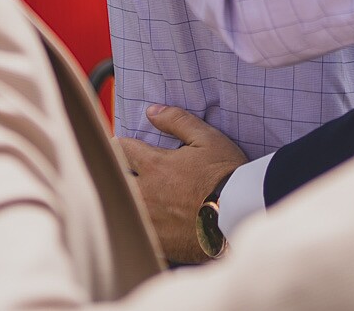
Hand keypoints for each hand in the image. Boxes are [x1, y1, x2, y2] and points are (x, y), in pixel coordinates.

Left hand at [117, 105, 247, 263]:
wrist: (237, 214)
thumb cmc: (224, 174)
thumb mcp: (207, 138)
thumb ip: (178, 121)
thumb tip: (152, 111)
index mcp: (154, 165)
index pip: (123, 149)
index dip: (120, 144)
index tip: (120, 145)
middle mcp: (145, 192)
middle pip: (116, 179)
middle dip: (116, 172)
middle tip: (119, 170)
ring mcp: (148, 218)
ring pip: (122, 206)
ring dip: (123, 198)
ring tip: (129, 196)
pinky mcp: (156, 241)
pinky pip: (135, 232)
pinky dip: (136, 224)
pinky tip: (143, 223)